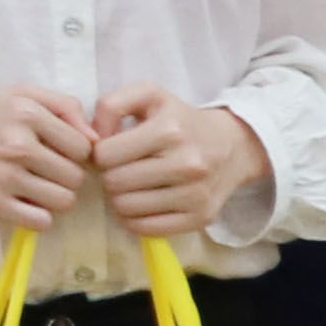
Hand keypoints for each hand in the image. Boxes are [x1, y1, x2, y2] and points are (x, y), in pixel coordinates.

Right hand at [0, 86, 95, 234]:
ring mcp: (3, 176)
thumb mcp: (20, 94)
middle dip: (65, 175)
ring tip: (37, 186)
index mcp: (26, 113)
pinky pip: (41, 222)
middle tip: (44, 170)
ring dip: (55, 197)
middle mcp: (16, 144)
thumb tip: (96, 138)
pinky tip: (25, 203)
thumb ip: (64, 105)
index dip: (74, 151)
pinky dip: (39, 217)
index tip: (56, 151)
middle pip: (76, 176)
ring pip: (64, 201)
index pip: (83, 146)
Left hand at [88, 89, 275, 241]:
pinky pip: (146, 229)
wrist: (232, 145)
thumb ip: (111, 105)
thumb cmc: (180, 120)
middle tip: (122, 169)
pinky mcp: (201, 217)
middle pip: (114, 183)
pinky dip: (135, 219)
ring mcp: (196, 194)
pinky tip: (142, 203)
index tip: (113, 150)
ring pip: (126, 208)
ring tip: (132, 185)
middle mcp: (187, 163)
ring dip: (120, 198)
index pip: (105, 155)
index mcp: (169, 129)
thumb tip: (92, 138)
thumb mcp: (148, 95)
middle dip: (110, 176)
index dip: (101, 153)